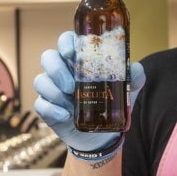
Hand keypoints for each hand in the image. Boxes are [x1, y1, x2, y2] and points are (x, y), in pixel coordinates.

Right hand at [33, 31, 145, 156]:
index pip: (66, 41)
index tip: (71, 52)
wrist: (103, 134)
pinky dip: (52, 109)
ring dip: (54, 91)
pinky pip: (40, 104)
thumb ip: (133, 78)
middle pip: (48, 57)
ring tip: (70, 103)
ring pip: (40, 80)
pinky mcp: (47, 108)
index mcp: (79, 60)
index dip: (65, 42)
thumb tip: (135, 69)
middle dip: (57, 69)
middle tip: (71, 86)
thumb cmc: (111, 104)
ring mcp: (53, 89)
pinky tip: (65, 115)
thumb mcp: (126, 91)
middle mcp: (62, 70)